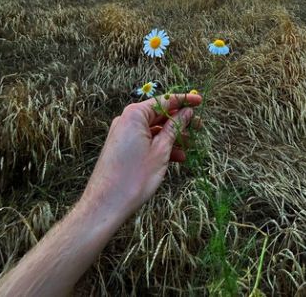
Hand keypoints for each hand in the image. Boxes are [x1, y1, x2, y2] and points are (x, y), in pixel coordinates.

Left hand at [80, 92, 201, 222]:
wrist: (105, 205)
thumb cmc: (134, 176)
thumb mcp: (161, 150)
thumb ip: (174, 127)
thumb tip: (186, 112)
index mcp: (135, 114)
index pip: (164, 101)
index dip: (184, 100)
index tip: (200, 101)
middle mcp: (127, 120)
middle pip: (159, 114)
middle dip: (180, 121)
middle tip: (199, 127)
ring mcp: (123, 134)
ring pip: (154, 129)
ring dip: (172, 137)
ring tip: (189, 147)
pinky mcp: (122, 147)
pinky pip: (146, 140)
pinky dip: (160, 146)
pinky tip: (176, 158)